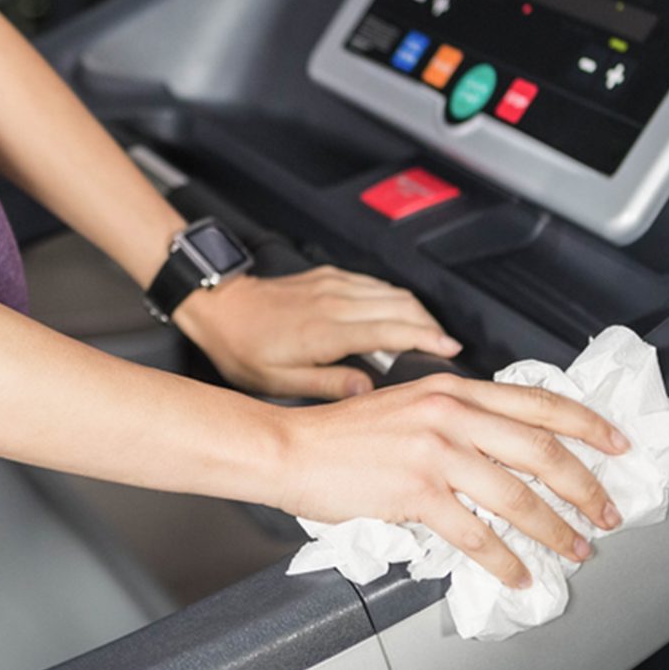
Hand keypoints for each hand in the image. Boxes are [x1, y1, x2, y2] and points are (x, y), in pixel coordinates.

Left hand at [175, 265, 460, 399]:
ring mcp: (331, 284)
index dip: (426, 338)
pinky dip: (391, 296)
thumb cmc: (242, 346)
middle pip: (400, 305)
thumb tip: (367, 393)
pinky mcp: (325, 276)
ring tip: (427, 331)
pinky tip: (395, 311)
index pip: (391, 329)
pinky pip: (370, 282)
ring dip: (414, 309)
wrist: (218, 307)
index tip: (449, 349)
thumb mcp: (279, 382)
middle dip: (430, 324)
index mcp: (325, 332)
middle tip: (444, 345)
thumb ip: (328, 386)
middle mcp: (333, 302)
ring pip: (389, 290)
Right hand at [276, 373, 627, 587]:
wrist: (292, 447)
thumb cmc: (344, 433)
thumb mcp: (408, 404)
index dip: (587, 423)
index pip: (538, 401)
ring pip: (518, 496)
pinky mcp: (416, 492)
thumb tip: (502, 449)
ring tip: (575, 551)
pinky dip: (506, 560)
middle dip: (585, 486)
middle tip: (607, 513)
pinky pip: (477, 533)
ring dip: (555, 530)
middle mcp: (449, 413)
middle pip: (541, 450)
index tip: (618, 444)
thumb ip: (455, 417)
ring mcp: (434, 452)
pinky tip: (520, 575)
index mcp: (452, 388)